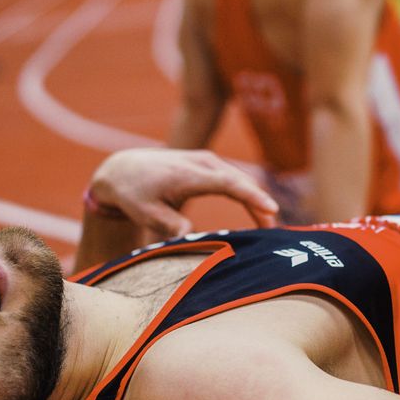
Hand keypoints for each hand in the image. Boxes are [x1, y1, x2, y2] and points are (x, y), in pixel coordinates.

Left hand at [85, 149, 277, 241]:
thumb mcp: (144, 212)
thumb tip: (189, 238)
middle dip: (260, 205)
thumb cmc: (133, 193)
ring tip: (270, 227)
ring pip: (241, 180)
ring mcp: (208, 161)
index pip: (227, 183)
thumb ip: (167, 224)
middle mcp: (202, 162)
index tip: (271, 209)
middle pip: (241, 182)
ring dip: (257, 201)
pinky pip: (235, 179)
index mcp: (187, 174)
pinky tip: (260, 213)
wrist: (124, 169)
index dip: (251, 196)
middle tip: (275, 233)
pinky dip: (249, 195)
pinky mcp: (210, 165)